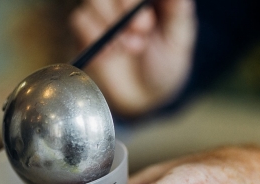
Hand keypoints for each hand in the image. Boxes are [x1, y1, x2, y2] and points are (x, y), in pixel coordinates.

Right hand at [70, 0, 196, 116]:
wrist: (143, 97)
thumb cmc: (165, 65)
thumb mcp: (179, 38)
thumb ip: (178, 9)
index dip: (134, 0)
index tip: (147, 18)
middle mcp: (122, 1)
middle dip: (125, 7)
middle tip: (142, 31)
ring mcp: (103, 13)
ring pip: (94, 1)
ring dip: (111, 26)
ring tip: (131, 48)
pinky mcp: (86, 30)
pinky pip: (81, 20)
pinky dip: (95, 37)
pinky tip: (111, 54)